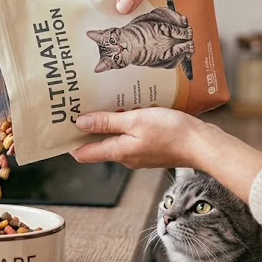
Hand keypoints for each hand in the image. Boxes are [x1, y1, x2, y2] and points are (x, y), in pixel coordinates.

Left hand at [70, 108, 203, 169]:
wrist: (202, 144)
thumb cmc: (172, 132)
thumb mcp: (135, 121)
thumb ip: (107, 123)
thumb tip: (80, 123)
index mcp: (118, 152)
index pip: (84, 154)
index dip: (69, 142)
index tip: (60, 128)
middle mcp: (126, 157)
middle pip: (98, 145)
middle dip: (87, 129)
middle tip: (77, 109)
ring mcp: (139, 154)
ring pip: (115, 139)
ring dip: (106, 125)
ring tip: (100, 105)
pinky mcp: (151, 148)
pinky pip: (130, 137)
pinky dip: (124, 125)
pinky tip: (128, 111)